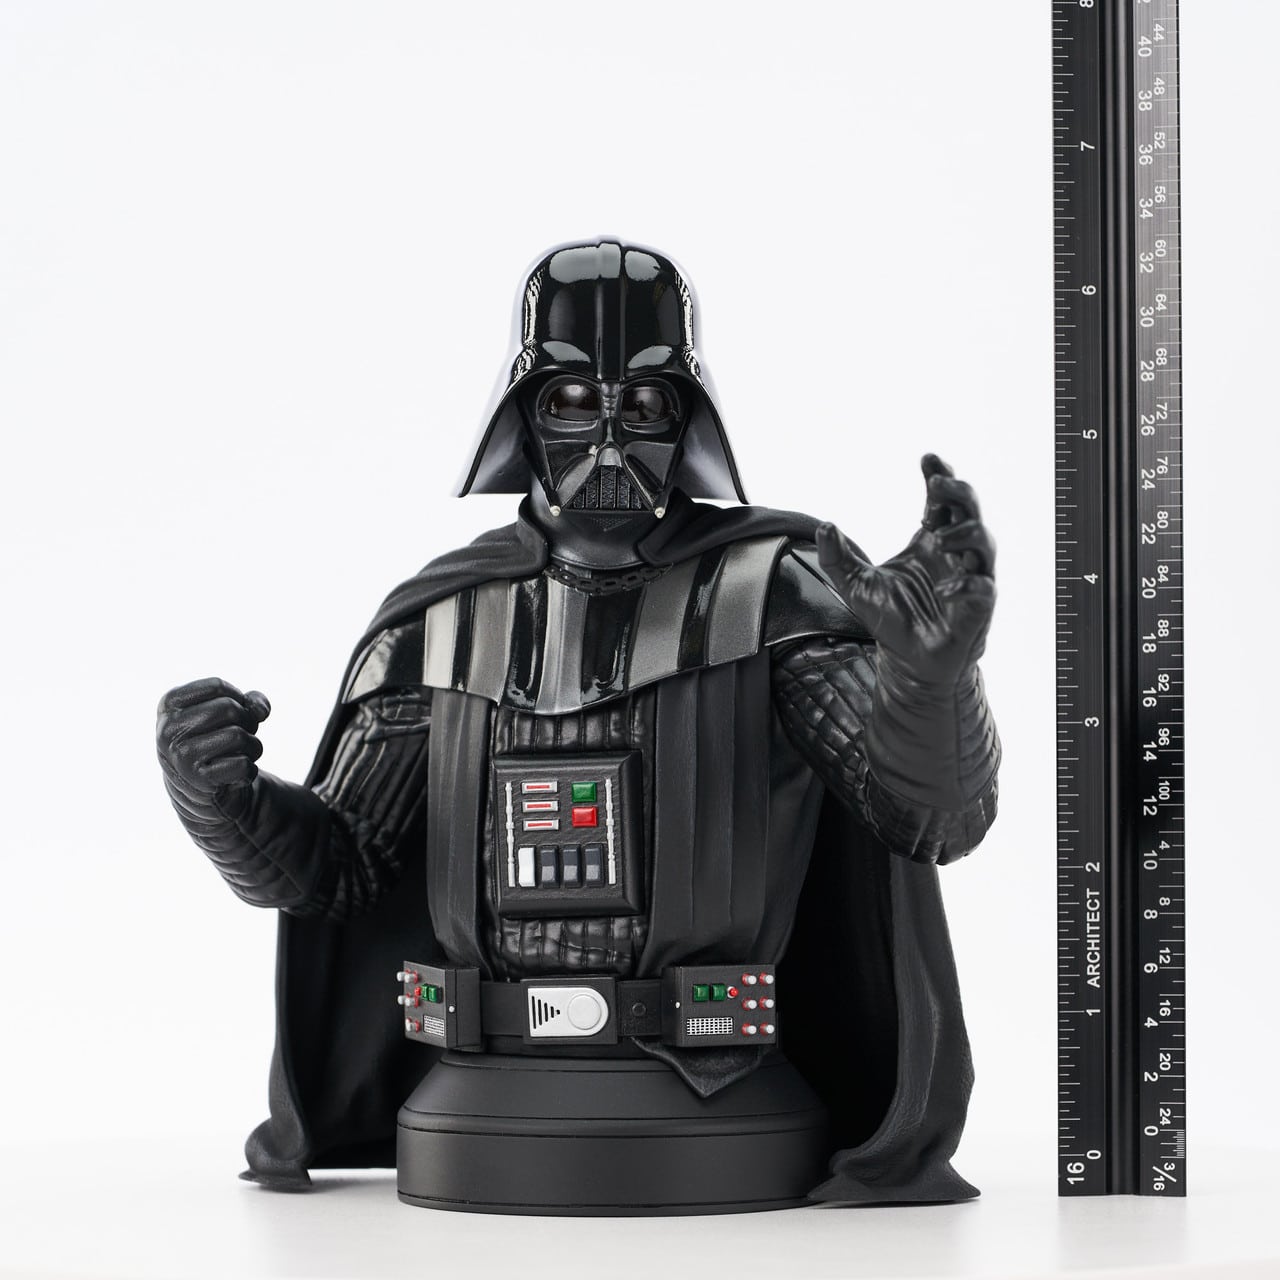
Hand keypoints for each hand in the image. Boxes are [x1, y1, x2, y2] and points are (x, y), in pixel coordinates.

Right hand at [156, 677, 270, 797]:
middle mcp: (169, 729)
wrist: (201, 788)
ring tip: (240, 754)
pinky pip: (243, 765)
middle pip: (229, 709)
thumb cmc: (215, 739)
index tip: (232, 713)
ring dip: (252, 746)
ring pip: (238, 736)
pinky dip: (249, 770)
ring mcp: (181, 755)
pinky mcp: (199, 779)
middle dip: (247, 720)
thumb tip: (261, 710)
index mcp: (169, 705)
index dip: (237, 698)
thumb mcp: (227, 712)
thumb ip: (249, 701)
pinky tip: (235, 775)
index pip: (216, 686)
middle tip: (242, 734)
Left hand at [816, 454, 995, 685]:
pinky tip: (946, 587)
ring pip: (984, 543)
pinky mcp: (977, 608)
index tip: (928, 459)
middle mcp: (954, 554)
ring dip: (965, 533)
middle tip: (937, 483)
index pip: (942, 500)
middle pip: (969, 509)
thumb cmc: (890, 618)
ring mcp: (969, 578)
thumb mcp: (854, 585)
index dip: (939, 476)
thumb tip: (823, 527)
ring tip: (941, 537)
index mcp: (930, 541)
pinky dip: (967, 583)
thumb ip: (837, 557)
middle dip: (958, 491)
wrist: (907, 662)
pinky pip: (982, 588)